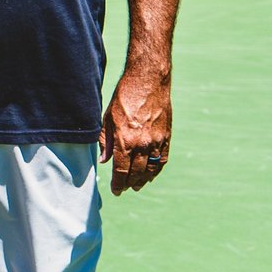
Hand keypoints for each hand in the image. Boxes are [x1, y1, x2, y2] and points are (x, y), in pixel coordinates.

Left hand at [99, 68, 171, 194]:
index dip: (117, 183)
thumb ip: (105, 140)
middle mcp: (142, 144)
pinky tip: (151, 174)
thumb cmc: (124, 96)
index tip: (115, 190)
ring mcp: (156, 141)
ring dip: (143, 180)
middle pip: (135, 173)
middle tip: (123, 189)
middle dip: (128, 183)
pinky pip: (162, 160)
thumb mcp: (108, 117)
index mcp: (124, 140)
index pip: (120, 170)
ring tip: (136, 185)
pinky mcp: (166, 136)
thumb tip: (105, 160)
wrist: (148, 80)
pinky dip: (156, 170)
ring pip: (150, 169)